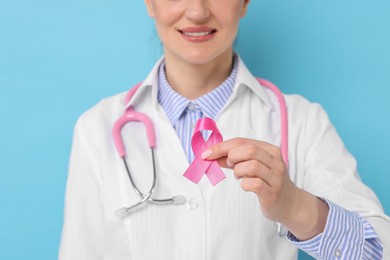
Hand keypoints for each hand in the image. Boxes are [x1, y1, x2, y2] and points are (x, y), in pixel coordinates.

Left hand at [202, 137, 328, 239]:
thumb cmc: (268, 182)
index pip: (242, 141)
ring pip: (251, 165)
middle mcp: (275, 161)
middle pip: (248, 150)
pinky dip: (244, 184)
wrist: (290, 204)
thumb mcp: (254, 166)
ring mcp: (275, 177)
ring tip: (239, 176)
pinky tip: (246, 186)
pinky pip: (254, 184)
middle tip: (228, 164)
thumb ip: (235, 160)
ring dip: (238, 170)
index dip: (222, 146)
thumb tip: (213, 155)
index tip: (207, 153)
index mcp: (270, 150)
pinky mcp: (272, 193)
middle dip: (231, 156)